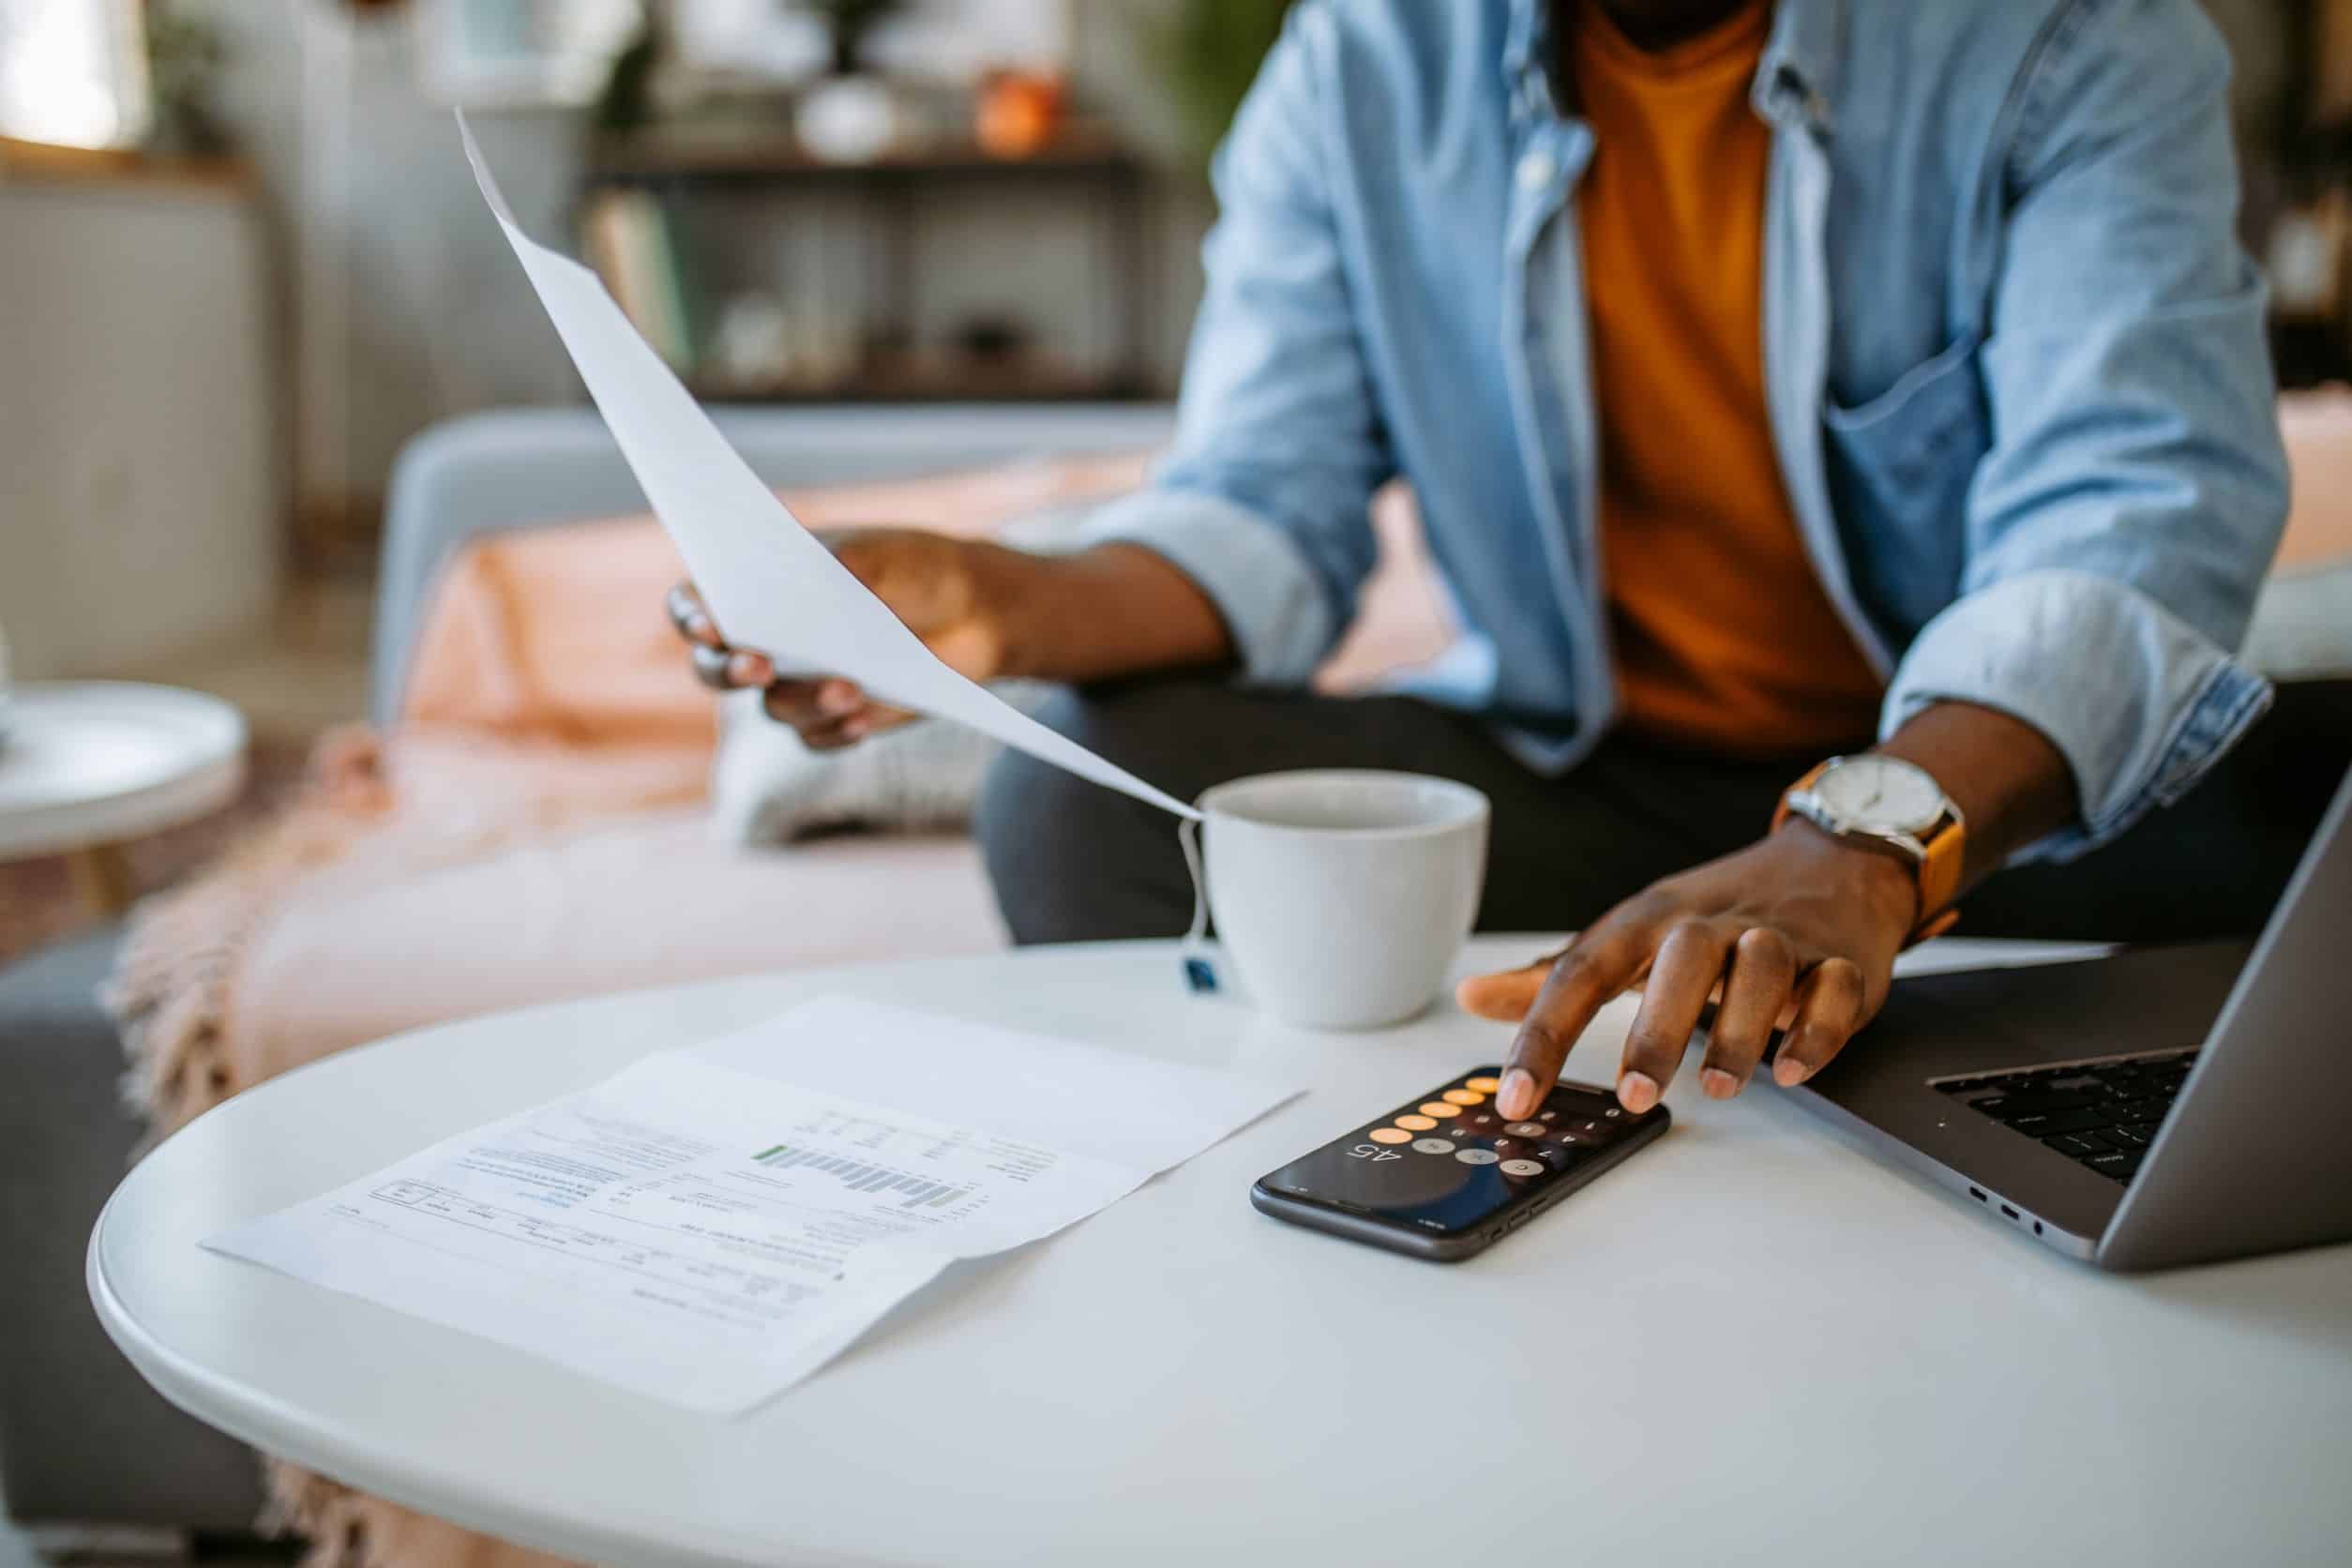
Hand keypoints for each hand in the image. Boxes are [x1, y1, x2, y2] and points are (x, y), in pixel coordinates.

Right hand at [665, 529, 1031, 751]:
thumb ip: (855, 562)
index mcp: (759, 584)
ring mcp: (798, 683)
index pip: (697, 602)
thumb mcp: (892, 554)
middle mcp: (767, 639)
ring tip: (851, 689)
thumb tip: (830, 572)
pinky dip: (836, 731)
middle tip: (758, 666)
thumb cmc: (919, 569)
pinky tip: (864, 719)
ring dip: (805, 701)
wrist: (978, 614)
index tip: (710, 623)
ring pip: (773, 708)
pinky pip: (815, 738)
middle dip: (730, 669)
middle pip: (715, 667)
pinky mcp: (834, 719)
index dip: (693, 615)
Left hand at [1457, 824, 1919, 1118]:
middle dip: (1655, 1029)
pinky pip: (1834, 990)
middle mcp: (1709, 925)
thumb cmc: (1712, 914)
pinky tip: (1795, 1068)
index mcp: (1646, 921)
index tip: (1515, 1097)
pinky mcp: (1841, 961)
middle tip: (1634, 1095)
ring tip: (1717, 1087)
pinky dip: (1818, 1029)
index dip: (1543, 1035)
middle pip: (1680, 961)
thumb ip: (1554, 977)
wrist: (1830, 861)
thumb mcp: (1628, 935)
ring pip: (1761, 970)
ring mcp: (1781, 938)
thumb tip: (1472, 996)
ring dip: (1738, 1031)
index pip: (1582, 973)